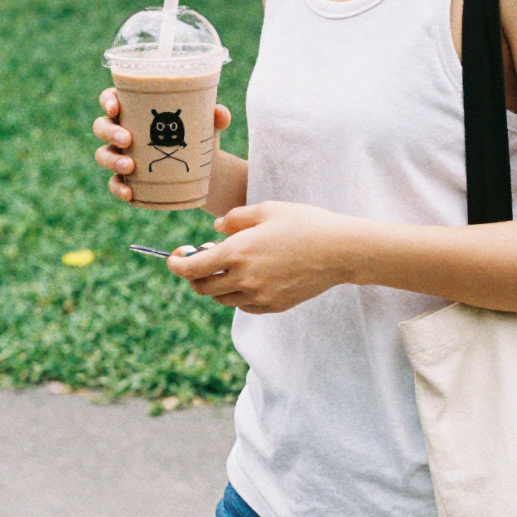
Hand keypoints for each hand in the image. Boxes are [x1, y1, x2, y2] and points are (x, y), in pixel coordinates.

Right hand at [93, 87, 231, 202]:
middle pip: (102, 126)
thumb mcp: (206, 124)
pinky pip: (114, 183)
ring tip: (130, 167)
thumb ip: (215, 115)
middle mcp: (123, 130)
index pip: (110, 99)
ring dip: (112, 160)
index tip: (116, 107)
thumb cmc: (198, 136)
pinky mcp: (128, 179)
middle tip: (127, 140)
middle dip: (110, 132)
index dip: (107, 101)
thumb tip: (220, 114)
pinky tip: (129, 193)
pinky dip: (119, 188)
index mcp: (134, 109)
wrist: (204, 169)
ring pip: (103, 155)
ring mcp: (122, 155)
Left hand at [167, 201, 359, 313]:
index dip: (176, 264)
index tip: (176, 257)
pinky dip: (238, 294)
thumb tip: (216, 229)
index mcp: (237, 252)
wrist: (340, 251)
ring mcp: (259, 296)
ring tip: (230, 265)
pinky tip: (249, 278)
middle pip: (202, 288)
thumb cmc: (305, 223)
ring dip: (217, 284)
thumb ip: (236, 218)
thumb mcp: (267, 210)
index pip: (191, 268)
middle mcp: (244, 279)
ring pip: (222, 299)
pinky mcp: (273, 306)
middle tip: (203, 258)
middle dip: (194, 274)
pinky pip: (243, 305)